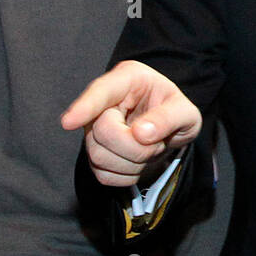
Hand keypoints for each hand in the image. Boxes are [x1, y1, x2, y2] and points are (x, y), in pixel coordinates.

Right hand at [61, 60, 202, 186]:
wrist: (170, 130)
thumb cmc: (175, 113)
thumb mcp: (186, 111)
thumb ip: (169, 117)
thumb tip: (140, 133)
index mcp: (127, 79)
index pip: (101, 92)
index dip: (84, 107)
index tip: (68, 122)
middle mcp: (105, 103)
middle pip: (102, 132)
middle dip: (135, 147)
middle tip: (157, 143)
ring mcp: (94, 129)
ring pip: (99, 157)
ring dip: (133, 162)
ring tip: (149, 148)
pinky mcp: (96, 154)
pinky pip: (103, 175)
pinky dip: (127, 175)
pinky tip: (137, 161)